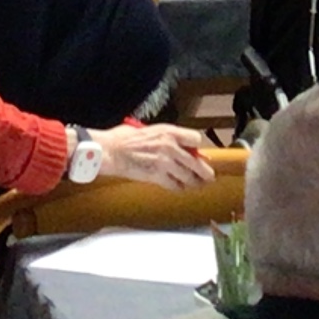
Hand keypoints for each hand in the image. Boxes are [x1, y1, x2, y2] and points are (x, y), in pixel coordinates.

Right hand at [94, 123, 209, 189]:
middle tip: (208, 177)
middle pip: (197, 162)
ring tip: (196, 185)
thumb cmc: (124, 139)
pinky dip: (178, 188)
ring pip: (189, 177)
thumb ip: (165, 137)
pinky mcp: (157, 176)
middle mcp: (170, 146)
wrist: (110, 151)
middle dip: (204, 172)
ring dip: (193, 183)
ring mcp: (165, 162)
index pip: (196, 139)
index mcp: (169, 131)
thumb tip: (177, 145)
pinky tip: (179, 188)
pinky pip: (175, 185)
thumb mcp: (149, 130)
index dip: (198, 148)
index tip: (197, 153)